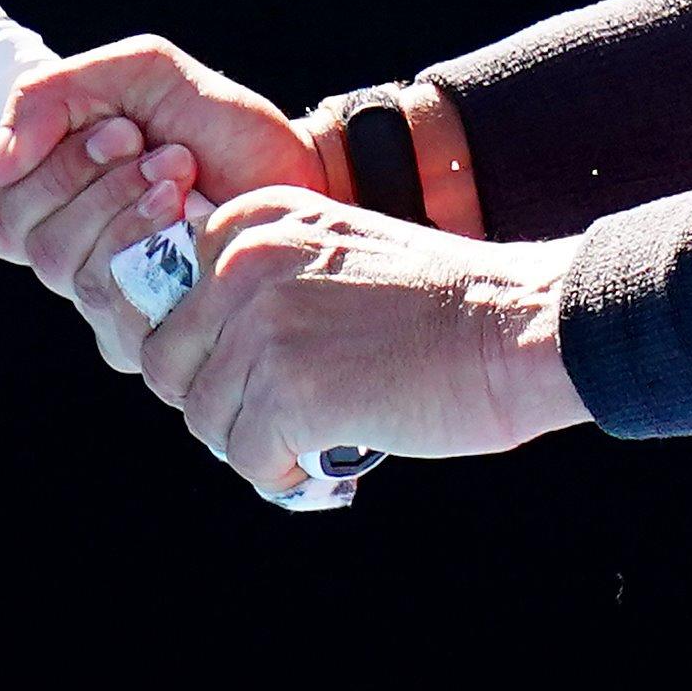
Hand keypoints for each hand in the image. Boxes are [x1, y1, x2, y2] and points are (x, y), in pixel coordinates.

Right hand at [0, 36, 316, 366]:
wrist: (301, 174)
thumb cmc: (220, 126)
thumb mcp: (141, 75)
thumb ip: (57, 93)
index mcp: (47, 179)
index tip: (46, 133)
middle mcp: (61, 240)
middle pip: (5, 226)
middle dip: (70, 172)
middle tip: (131, 137)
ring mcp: (97, 293)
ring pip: (56, 262)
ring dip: (117, 199)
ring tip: (175, 167)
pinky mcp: (143, 333)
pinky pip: (107, 299)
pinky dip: (147, 241)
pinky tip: (190, 215)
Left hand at [139, 188, 593, 497]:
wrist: (518, 328)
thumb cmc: (439, 305)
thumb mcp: (332, 256)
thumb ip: (263, 283)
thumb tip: (202, 357)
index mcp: (252, 221)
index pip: (173, 303)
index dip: (209, 353)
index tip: (258, 371)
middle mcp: (243, 263)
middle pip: (173, 364)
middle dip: (220, 402)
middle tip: (279, 418)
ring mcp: (262, 326)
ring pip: (205, 418)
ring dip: (254, 440)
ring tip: (312, 435)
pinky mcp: (289, 392)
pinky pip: (247, 457)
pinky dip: (284, 469)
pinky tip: (329, 452)